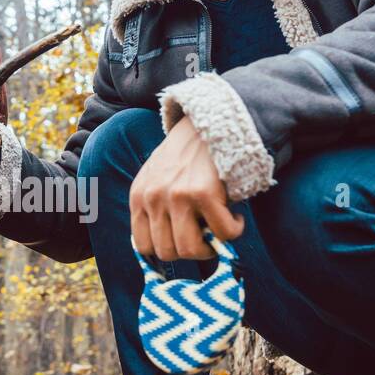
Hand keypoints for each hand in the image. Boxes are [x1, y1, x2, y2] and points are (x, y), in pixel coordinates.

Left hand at [130, 117, 244, 260]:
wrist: (208, 122)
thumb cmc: (186, 158)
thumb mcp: (156, 180)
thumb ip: (155, 210)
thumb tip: (169, 251)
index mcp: (138, 197)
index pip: (144, 247)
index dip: (168, 250)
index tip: (185, 242)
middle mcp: (153, 198)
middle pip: (168, 252)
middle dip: (191, 250)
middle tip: (207, 237)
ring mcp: (177, 196)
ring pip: (191, 250)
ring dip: (211, 247)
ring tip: (220, 230)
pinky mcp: (203, 193)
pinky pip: (223, 233)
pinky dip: (234, 230)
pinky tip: (236, 216)